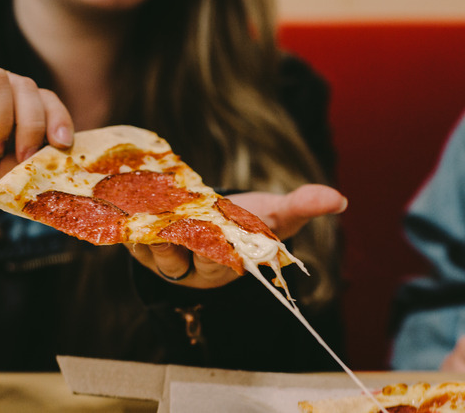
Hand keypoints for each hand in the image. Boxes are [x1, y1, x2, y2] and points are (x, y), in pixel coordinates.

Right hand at [0, 66, 73, 222]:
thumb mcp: (5, 175)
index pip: (42, 95)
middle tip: (23, 156)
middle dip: (33, 123)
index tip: (62, 144)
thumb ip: (29, 160)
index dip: (57, 116)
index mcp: (6, 104)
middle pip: (22, 84)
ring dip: (2, 120)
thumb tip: (56, 154)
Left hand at [127, 184, 346, 288]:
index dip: (222, 249)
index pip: (227, 258)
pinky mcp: (148, 249)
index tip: (218, 236)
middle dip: (179, 244)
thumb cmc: (251, 223)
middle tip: (172, 226)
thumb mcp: (278, 214)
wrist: (217, 225)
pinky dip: (128, 229)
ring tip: (143, 218)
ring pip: (158, 255)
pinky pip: (135, 245)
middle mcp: (200, 265)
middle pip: (188, 259)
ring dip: (149, 237)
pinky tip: (124, 210)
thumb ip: (304, 206)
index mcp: (233, 259)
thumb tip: (340, 200)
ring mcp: (173, 258)